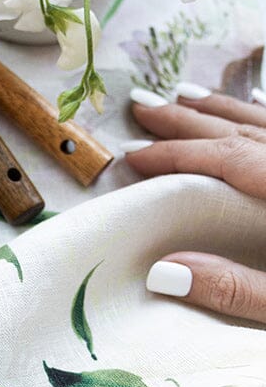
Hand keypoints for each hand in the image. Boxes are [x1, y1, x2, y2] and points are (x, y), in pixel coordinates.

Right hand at [124, 82, 265, 323]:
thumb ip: (234, 289)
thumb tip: (161, 273)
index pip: (228, 160)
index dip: (176, 155)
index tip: (133, 155)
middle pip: (243, 133)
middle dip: (189, 120)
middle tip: (143, 105)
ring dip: (222, 111)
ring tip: (183, 97)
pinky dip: (262, 116)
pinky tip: (251, 106)